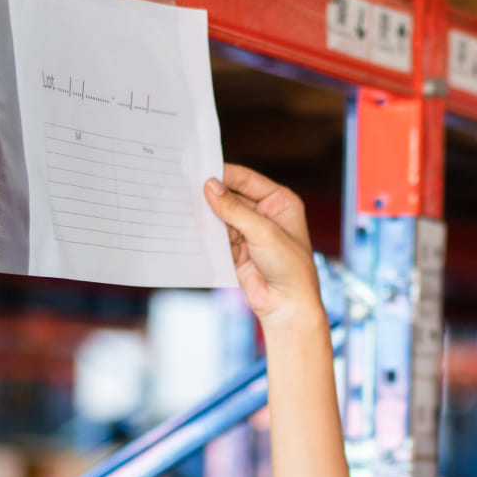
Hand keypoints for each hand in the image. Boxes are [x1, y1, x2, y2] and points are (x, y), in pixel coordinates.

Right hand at [202, 164, 320, 325]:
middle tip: (188, 188)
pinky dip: (207, 234)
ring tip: (186, 208)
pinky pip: (217, 236)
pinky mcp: (237, 250)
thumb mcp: (263, 232)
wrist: (287, 306)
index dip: (225, 175)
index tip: (201, 170)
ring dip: (208, 216)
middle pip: (232, 197)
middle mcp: (265, 214)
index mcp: (280, 202)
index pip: (247, 180)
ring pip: (222, 217)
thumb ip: (234, 209)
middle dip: (213, 196)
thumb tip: (210, 186)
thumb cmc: (290, 268)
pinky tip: (193, 228)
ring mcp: (250, 232)